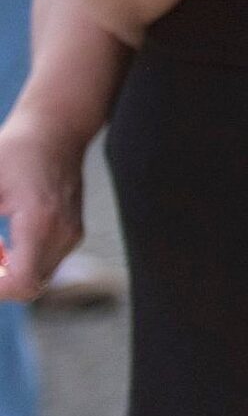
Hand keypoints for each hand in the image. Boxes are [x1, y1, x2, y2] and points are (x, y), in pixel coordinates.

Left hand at [0, 112, 88, 300]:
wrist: (57, 129)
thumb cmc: (15, 151)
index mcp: (39, 221)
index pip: (23, 283)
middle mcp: (62, 232)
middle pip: (28, 286)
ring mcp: (72, 233)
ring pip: (37, 279)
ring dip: (8, 274)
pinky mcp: (72, 232)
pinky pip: (44, 266)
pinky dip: (21, 264)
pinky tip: (4, 242)